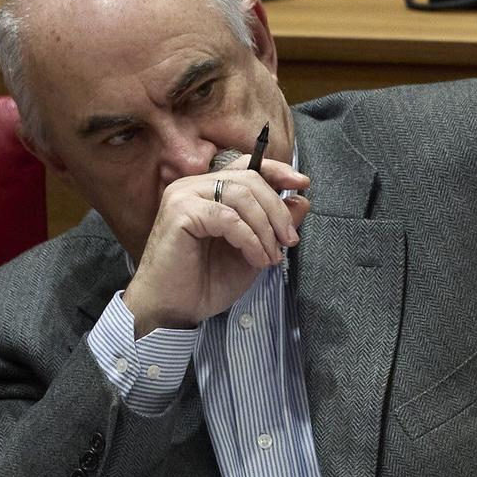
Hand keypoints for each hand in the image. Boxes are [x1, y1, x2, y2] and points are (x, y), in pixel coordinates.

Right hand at [121, 160, 309, 336]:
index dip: (277, 171)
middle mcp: (194, 187)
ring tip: (271, 256)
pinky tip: (256, 259)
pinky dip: (249, 239)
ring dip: (265, 228)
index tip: (302, 183)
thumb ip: (274, 226)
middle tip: (288, 240)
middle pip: (250, 180)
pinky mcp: (180, 212)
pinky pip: (228, 217)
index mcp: (209, 192)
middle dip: (277, 210)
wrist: (174, 309)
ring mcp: (184, 196)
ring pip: (241, 195)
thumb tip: (302, 200)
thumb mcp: (253, 251)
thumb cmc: (205, 282)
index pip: (247, 167)